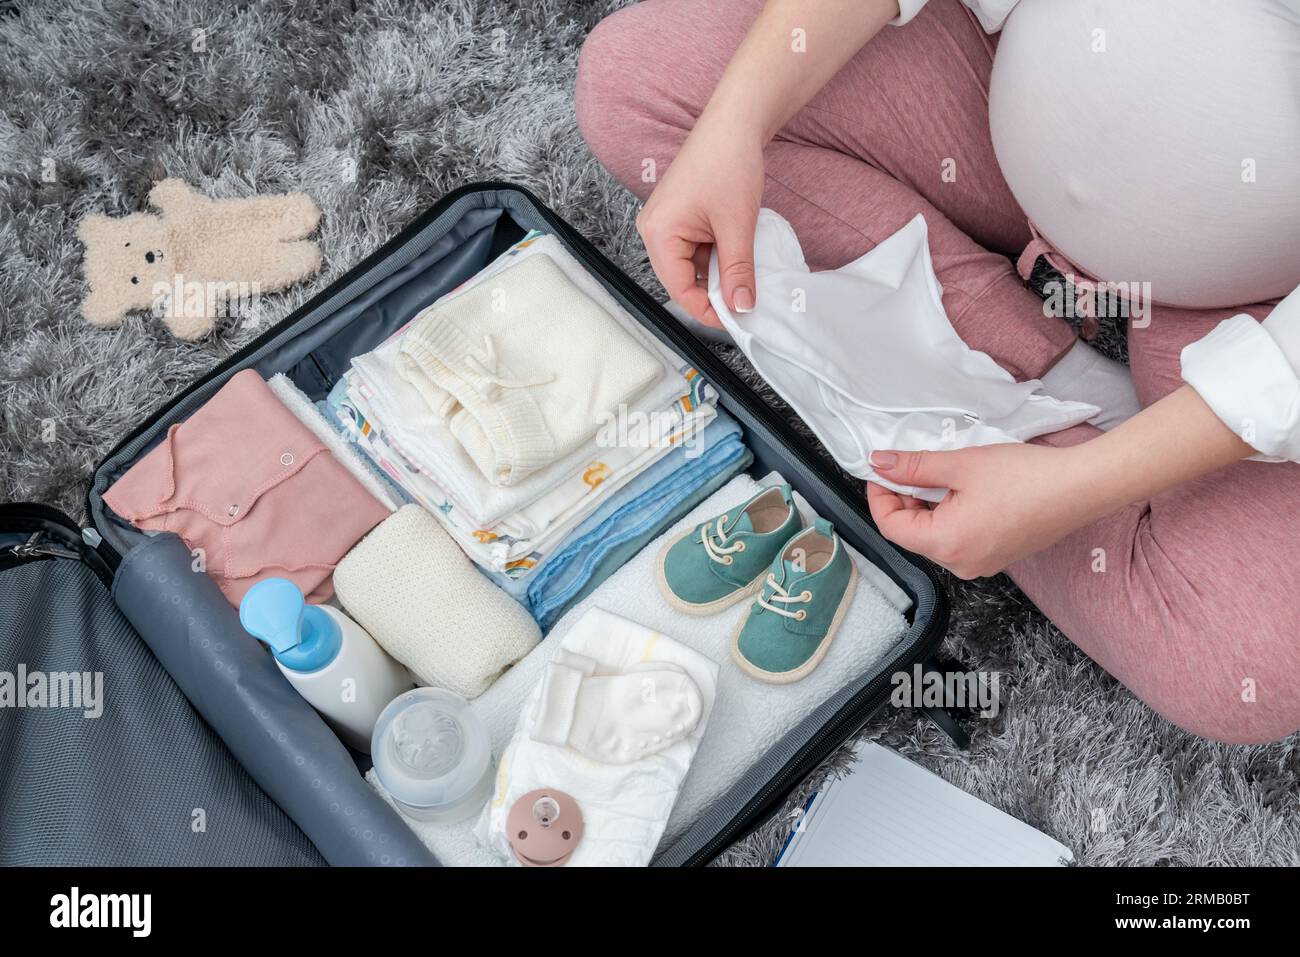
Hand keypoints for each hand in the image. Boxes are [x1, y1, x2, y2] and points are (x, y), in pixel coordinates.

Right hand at [636, 122, 763, 326]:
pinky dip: (718, 257)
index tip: (736, 320)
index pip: (679, 289)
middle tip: (745, 300)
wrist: (734, 122)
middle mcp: (654, 230)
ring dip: (718, 274)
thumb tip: (741, 307)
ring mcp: (665, 224)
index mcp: (658, 233)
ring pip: (691, 267)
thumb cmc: (728, 162)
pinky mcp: (679, 219)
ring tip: (745, 272)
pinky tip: (738, 253)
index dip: (708, 310)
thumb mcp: (737, 225)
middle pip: (682, 280)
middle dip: (713, 292)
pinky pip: (696, 251)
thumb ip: (737, 271)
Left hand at [866, 444, 1094, 578]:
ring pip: (935, 536)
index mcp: (946, 545)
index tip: (882, 470)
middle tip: (910, 466)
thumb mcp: (961, 464)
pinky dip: (950, 516)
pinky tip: (962, 490)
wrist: (1081, 487)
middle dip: (905, 500)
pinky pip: (958, 540)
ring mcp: (980, 565)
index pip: (891, 527)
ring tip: (941, 475)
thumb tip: (879, 464)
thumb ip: (914, 467)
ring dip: (928, 506)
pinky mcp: (996, 557)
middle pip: (912, 534)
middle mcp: (960, 564)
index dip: (880, 496)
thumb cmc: (1025, 476)